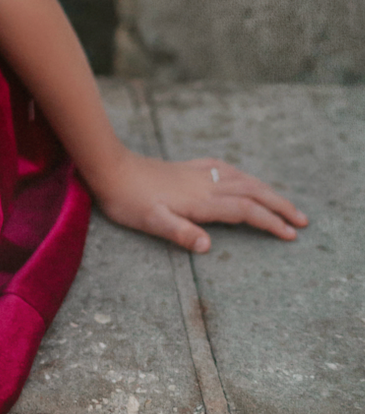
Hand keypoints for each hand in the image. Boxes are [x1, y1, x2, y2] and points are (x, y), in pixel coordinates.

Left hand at [92, 149, 307, 253]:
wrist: (109, 167)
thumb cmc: (128, 199)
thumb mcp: (150, 221)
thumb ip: (179, 232)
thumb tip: (206, 246)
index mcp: (201, 200)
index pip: (245, 211)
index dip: (270, 222)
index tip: (292, 234)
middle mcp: (205, 184)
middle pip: (252, 192)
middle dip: (279, 205)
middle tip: (303, 220)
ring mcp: (197, 173)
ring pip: (241, 179)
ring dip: (265, 190)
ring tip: (283, 202)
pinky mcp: (186, 168)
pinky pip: (223, 168)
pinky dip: (241, 175)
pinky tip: (240, 176)